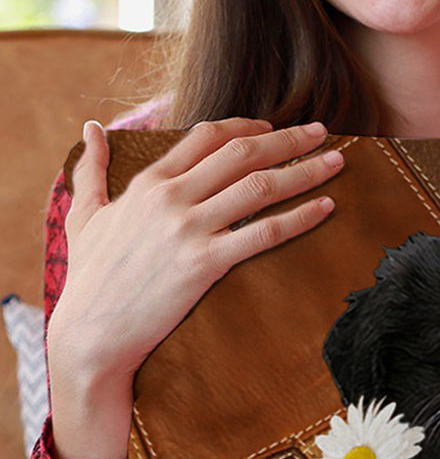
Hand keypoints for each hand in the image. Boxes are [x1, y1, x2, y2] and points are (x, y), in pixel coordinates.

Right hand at [47, 116, 344, 458]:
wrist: (92, 331)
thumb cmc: (90, 278)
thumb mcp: (84, 216)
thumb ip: (90, 170)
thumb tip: (91, 128)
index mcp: (149, 182)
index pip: (207, 136)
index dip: (247, 127)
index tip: (273, 127)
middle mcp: (172, 198)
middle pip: (242, 153)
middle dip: (288, 138)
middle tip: (322, 131)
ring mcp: (190, 229)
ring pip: (260, 186)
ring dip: (305, 170)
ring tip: (337, 162)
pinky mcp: (206, 263)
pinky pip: (264, 233)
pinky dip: (301, 217)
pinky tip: (326, 207)